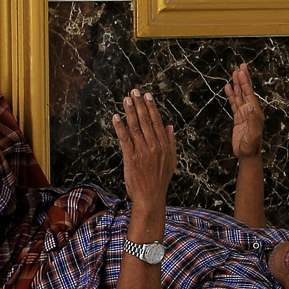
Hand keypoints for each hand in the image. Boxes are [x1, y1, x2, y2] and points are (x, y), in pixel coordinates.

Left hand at [113, 92, 177, 215]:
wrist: (151, 196)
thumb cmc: (160, 179)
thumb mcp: (171, 160)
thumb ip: (171, 142)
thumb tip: (170, 127)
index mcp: (164, 145)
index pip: (158, 122)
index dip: (152, 107)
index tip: (147, 96)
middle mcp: (154, 146)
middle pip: (146, 121)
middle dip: (139, 105)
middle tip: (134, 92)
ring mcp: (143, 152)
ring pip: (136, 127)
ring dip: (130, 112)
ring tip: (126, 99)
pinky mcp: (131, 158)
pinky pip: (125, 139)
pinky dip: (120, 127)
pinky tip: (116, 117)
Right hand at [226, 62, 264, 161]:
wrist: (247, 156)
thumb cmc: (251, 147)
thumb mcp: (253, 134)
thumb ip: (252, 120)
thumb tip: (250, 106)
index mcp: (255, 112)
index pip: (249, 94)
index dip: (246, 82)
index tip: (242, 71)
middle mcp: (251, 111)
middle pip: (246, 91)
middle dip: (243, 79)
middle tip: (241, 66)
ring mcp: (244, 114)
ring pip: (240, 96)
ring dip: (237, 85)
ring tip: (234, 73)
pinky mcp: (239, 118)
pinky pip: (234, 103)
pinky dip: (231, 95)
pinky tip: (228, 88)